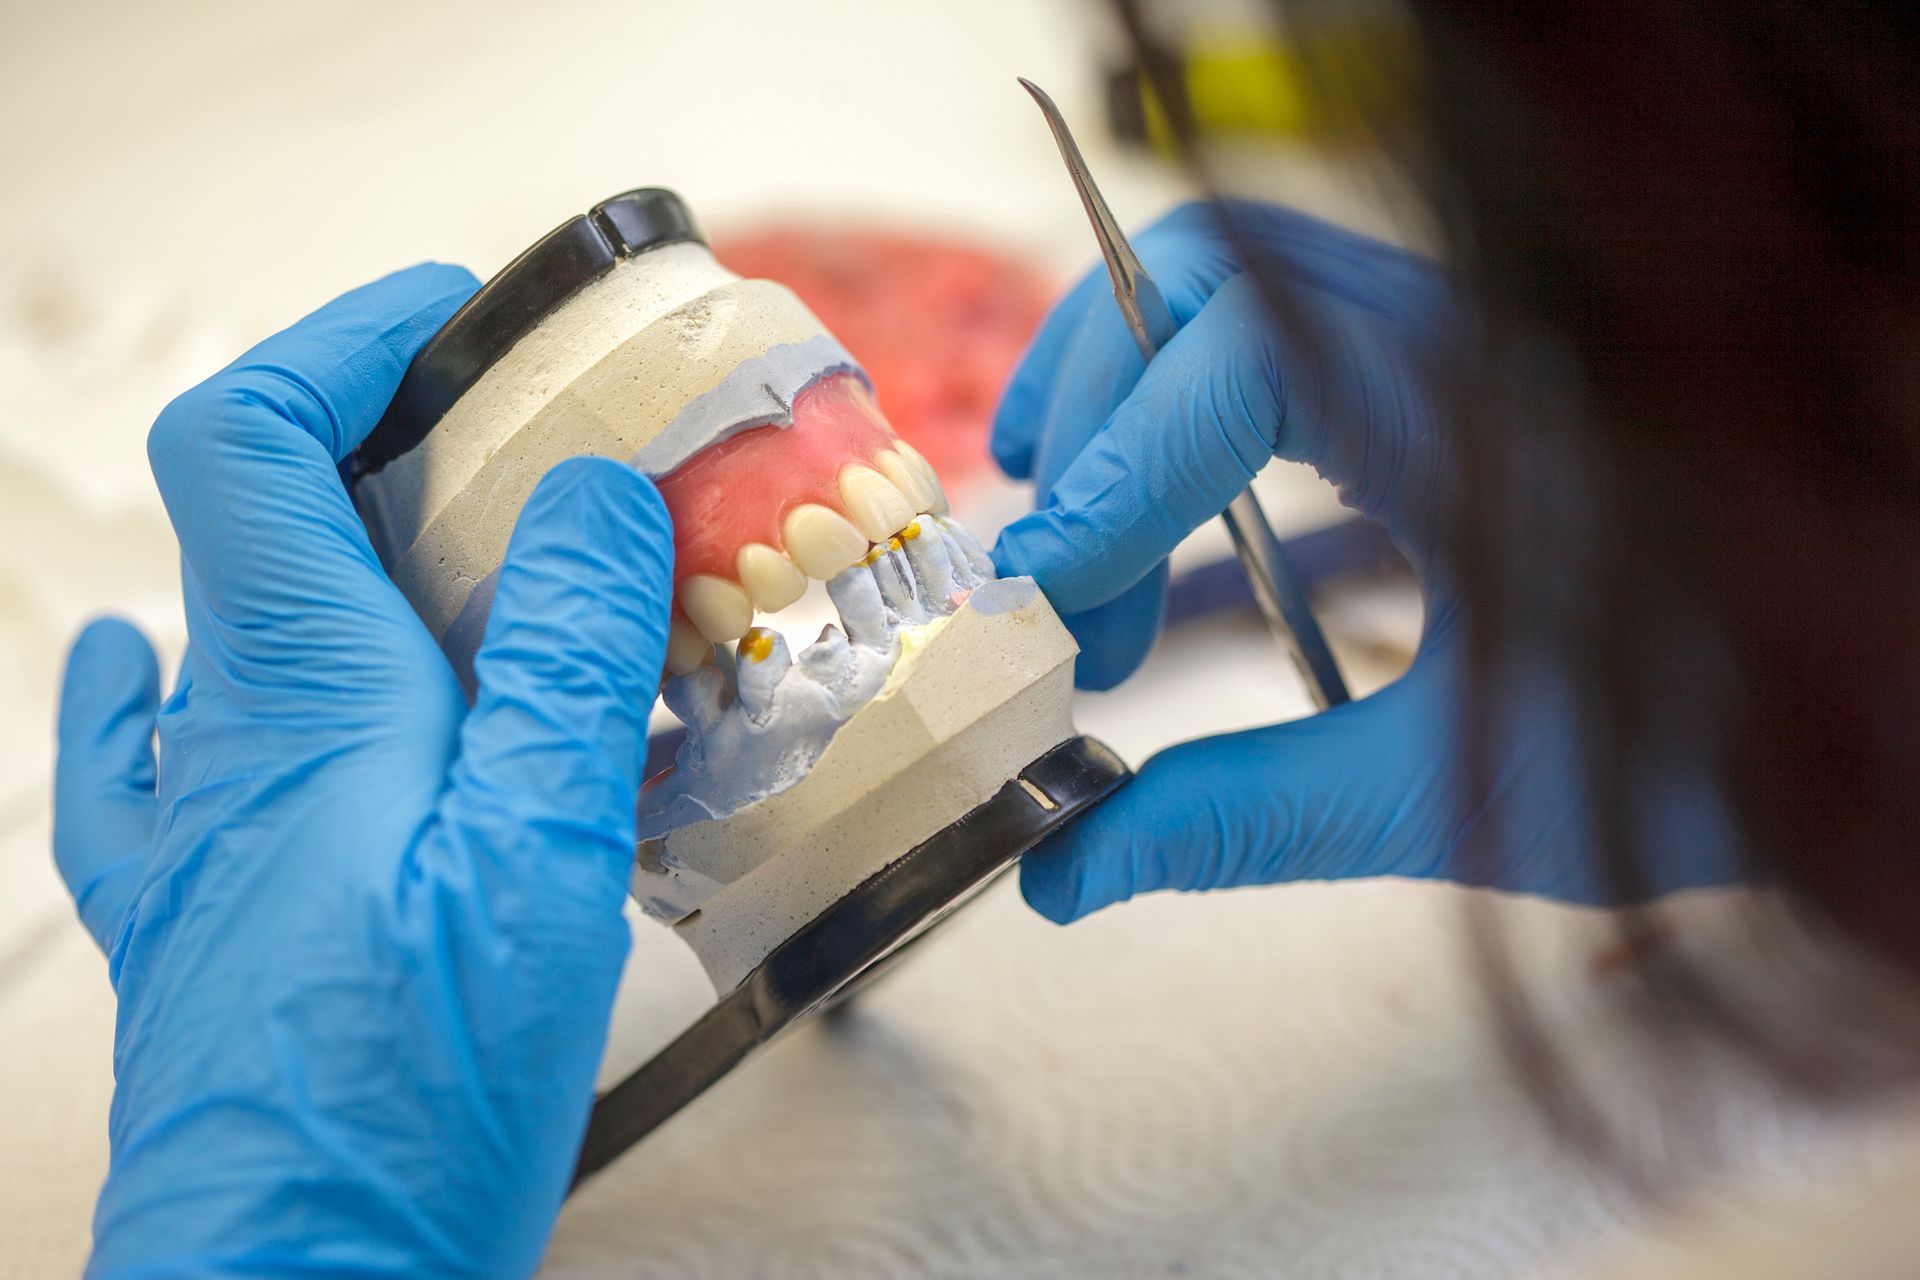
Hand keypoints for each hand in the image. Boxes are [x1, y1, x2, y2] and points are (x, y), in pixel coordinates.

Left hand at [53, 265, 675, 1276]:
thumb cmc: (414, 1087)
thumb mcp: (535, 855)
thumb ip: (556, 658)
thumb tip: (587, 493)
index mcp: (298, 694)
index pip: (249, 436)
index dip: (339, 343)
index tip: (460, 322)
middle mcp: (218, 739)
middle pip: (257, 515)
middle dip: (388, 441)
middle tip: (526, 448)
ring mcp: (192, 829)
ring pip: (238, 626)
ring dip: (338, 556)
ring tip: (459, 558)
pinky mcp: (199, 913)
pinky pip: (148, 756)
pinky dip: (167, 681)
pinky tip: (165, 676)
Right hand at [992, 201, 1730, 920]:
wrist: (1866, 696)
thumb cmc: (1719, 741)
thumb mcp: (1470, 797)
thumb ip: (1257, 817)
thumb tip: (1071, 869)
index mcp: (1483, 415)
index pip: (1248, 350)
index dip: (1120, 462)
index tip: (1051, 593)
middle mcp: (1462, 342)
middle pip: (1213, 272)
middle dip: (1092, 407)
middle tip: (1049, 568)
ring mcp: (1452, 351)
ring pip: (1238, 292)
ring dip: (1123, 404)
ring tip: (1070, 547)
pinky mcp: (1445, 389)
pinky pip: (1281, 359)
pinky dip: (1186, 434)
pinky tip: (1144, 555)